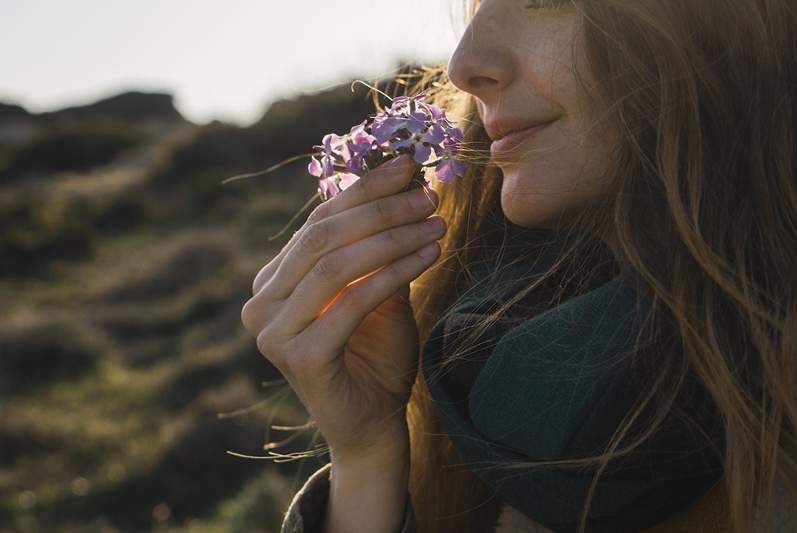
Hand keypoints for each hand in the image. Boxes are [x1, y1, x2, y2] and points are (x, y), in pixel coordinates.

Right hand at [241, 154, 444, 463]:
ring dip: (393, 236)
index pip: (316, 222)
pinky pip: (353, 300)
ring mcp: (272, 332)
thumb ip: (378, 247)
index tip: (408, 164)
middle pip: (322, 236)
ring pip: (336, 263)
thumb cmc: (375, 357)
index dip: (363, 190)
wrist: (373, 425)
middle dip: (381, 209)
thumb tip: (406, 184)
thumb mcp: (377, 292)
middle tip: (428, 194)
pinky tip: (430, 256)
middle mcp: (260, 303)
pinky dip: (395, 272)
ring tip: (436, 223)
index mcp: (273, 282)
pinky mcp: (299, 357)